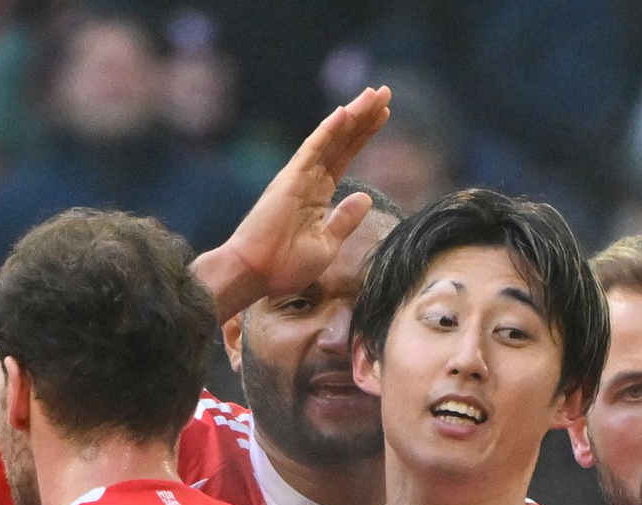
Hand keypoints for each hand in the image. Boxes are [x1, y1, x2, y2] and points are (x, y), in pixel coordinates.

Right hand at [196, 86, 390, 320]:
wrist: (256, 274)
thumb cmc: (285, 266)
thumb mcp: (327, 244)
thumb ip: (345, 219)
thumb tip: (365, 197)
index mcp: (318, 195)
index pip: (345, 157)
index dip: (363, 136)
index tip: (383, 116)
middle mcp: (309, 179)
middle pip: (342, 141)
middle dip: (363, 117)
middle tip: (385, 92)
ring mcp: (299, 177)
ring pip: (331, 139)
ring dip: (353, 116)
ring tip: (375, 94)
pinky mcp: (290, 179)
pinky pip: (313, 150)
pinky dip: (329, 131)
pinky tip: (345, 113)